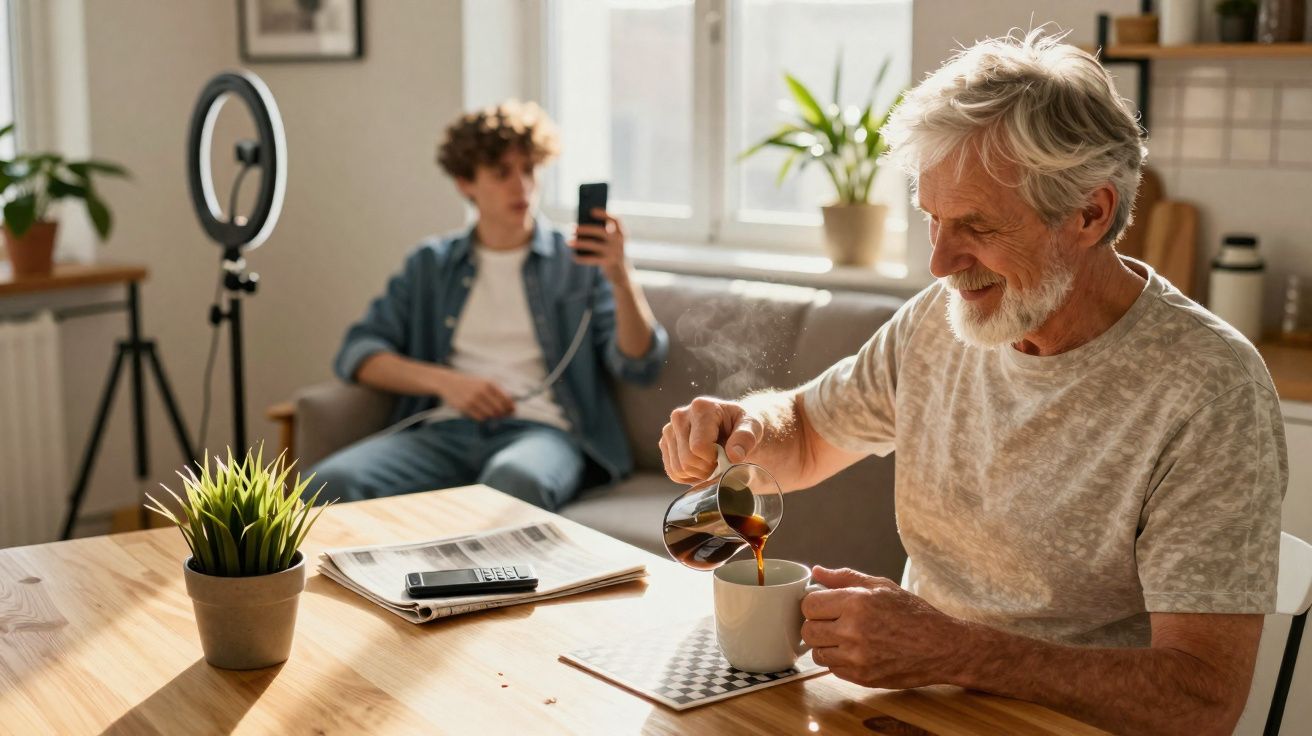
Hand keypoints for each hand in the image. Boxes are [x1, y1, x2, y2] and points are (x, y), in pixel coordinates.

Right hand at [434, 369, 513, 420]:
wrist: (449, 382)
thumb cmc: (470, 384)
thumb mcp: (484, 382)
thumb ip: (498, 392)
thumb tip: (511, 407)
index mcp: (489, 383)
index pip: (506, 399)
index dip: (511, 407)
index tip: (512, 411)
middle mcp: (481, 391)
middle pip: (499, 409)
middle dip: (503, 414)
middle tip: (503, 415)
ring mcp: (473, 399)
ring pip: (490, 415)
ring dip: (493, 417)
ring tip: (492, 414)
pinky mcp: (465, 407)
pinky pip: (480, 418)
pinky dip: (483, 418)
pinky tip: (482, 414)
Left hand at [570, 209, 629, 283]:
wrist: (621, 273)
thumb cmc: (611, 253)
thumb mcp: (610, 242)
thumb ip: (600, 233)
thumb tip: (580, 228)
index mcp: (621, 233)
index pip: (615, 220)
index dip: (604, 214)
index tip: (591, 211)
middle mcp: (619, 241)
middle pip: (600, 231)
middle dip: (585, 229)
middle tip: (572, 228)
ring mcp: (614, 252)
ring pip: (593, 245)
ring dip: (579, 243)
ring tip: (568, 241)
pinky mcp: (608, 262)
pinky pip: (592, 259)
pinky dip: (581, 258)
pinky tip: (573, 256)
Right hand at [659, 397, 762, 483]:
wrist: (732, 427)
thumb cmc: (742, 425)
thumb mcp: (753, 427)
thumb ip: (746, 438)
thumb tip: (734, 455)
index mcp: (700, 408)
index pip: (698, 448)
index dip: (714, 459)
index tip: (726, 455)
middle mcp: (679, 416)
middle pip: (686, 460)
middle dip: (707, 469)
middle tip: (720, 462)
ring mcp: (669, 431)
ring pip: (678, 469)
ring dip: (698, 474)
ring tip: (712, 462)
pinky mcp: (665, 444)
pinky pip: (673, 473)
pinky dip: (688, 476)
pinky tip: (701, 466)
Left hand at [801, 566, 966, 689]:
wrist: (941, 647)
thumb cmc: (913, 614)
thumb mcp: (881, 586)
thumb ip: (844, 578)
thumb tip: (817, 571)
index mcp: (856, 603)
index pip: (809, 605)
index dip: (814, 604)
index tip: (824, 605)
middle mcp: (853, 631)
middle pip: (808, 631)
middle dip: (816, 624)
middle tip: (832, 622)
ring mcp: (857, 658)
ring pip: (817, 653)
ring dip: (826, 645)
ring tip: (845, 637)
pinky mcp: (862, 678)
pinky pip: (833, 669)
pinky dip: (839, 661)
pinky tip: (857, 651)